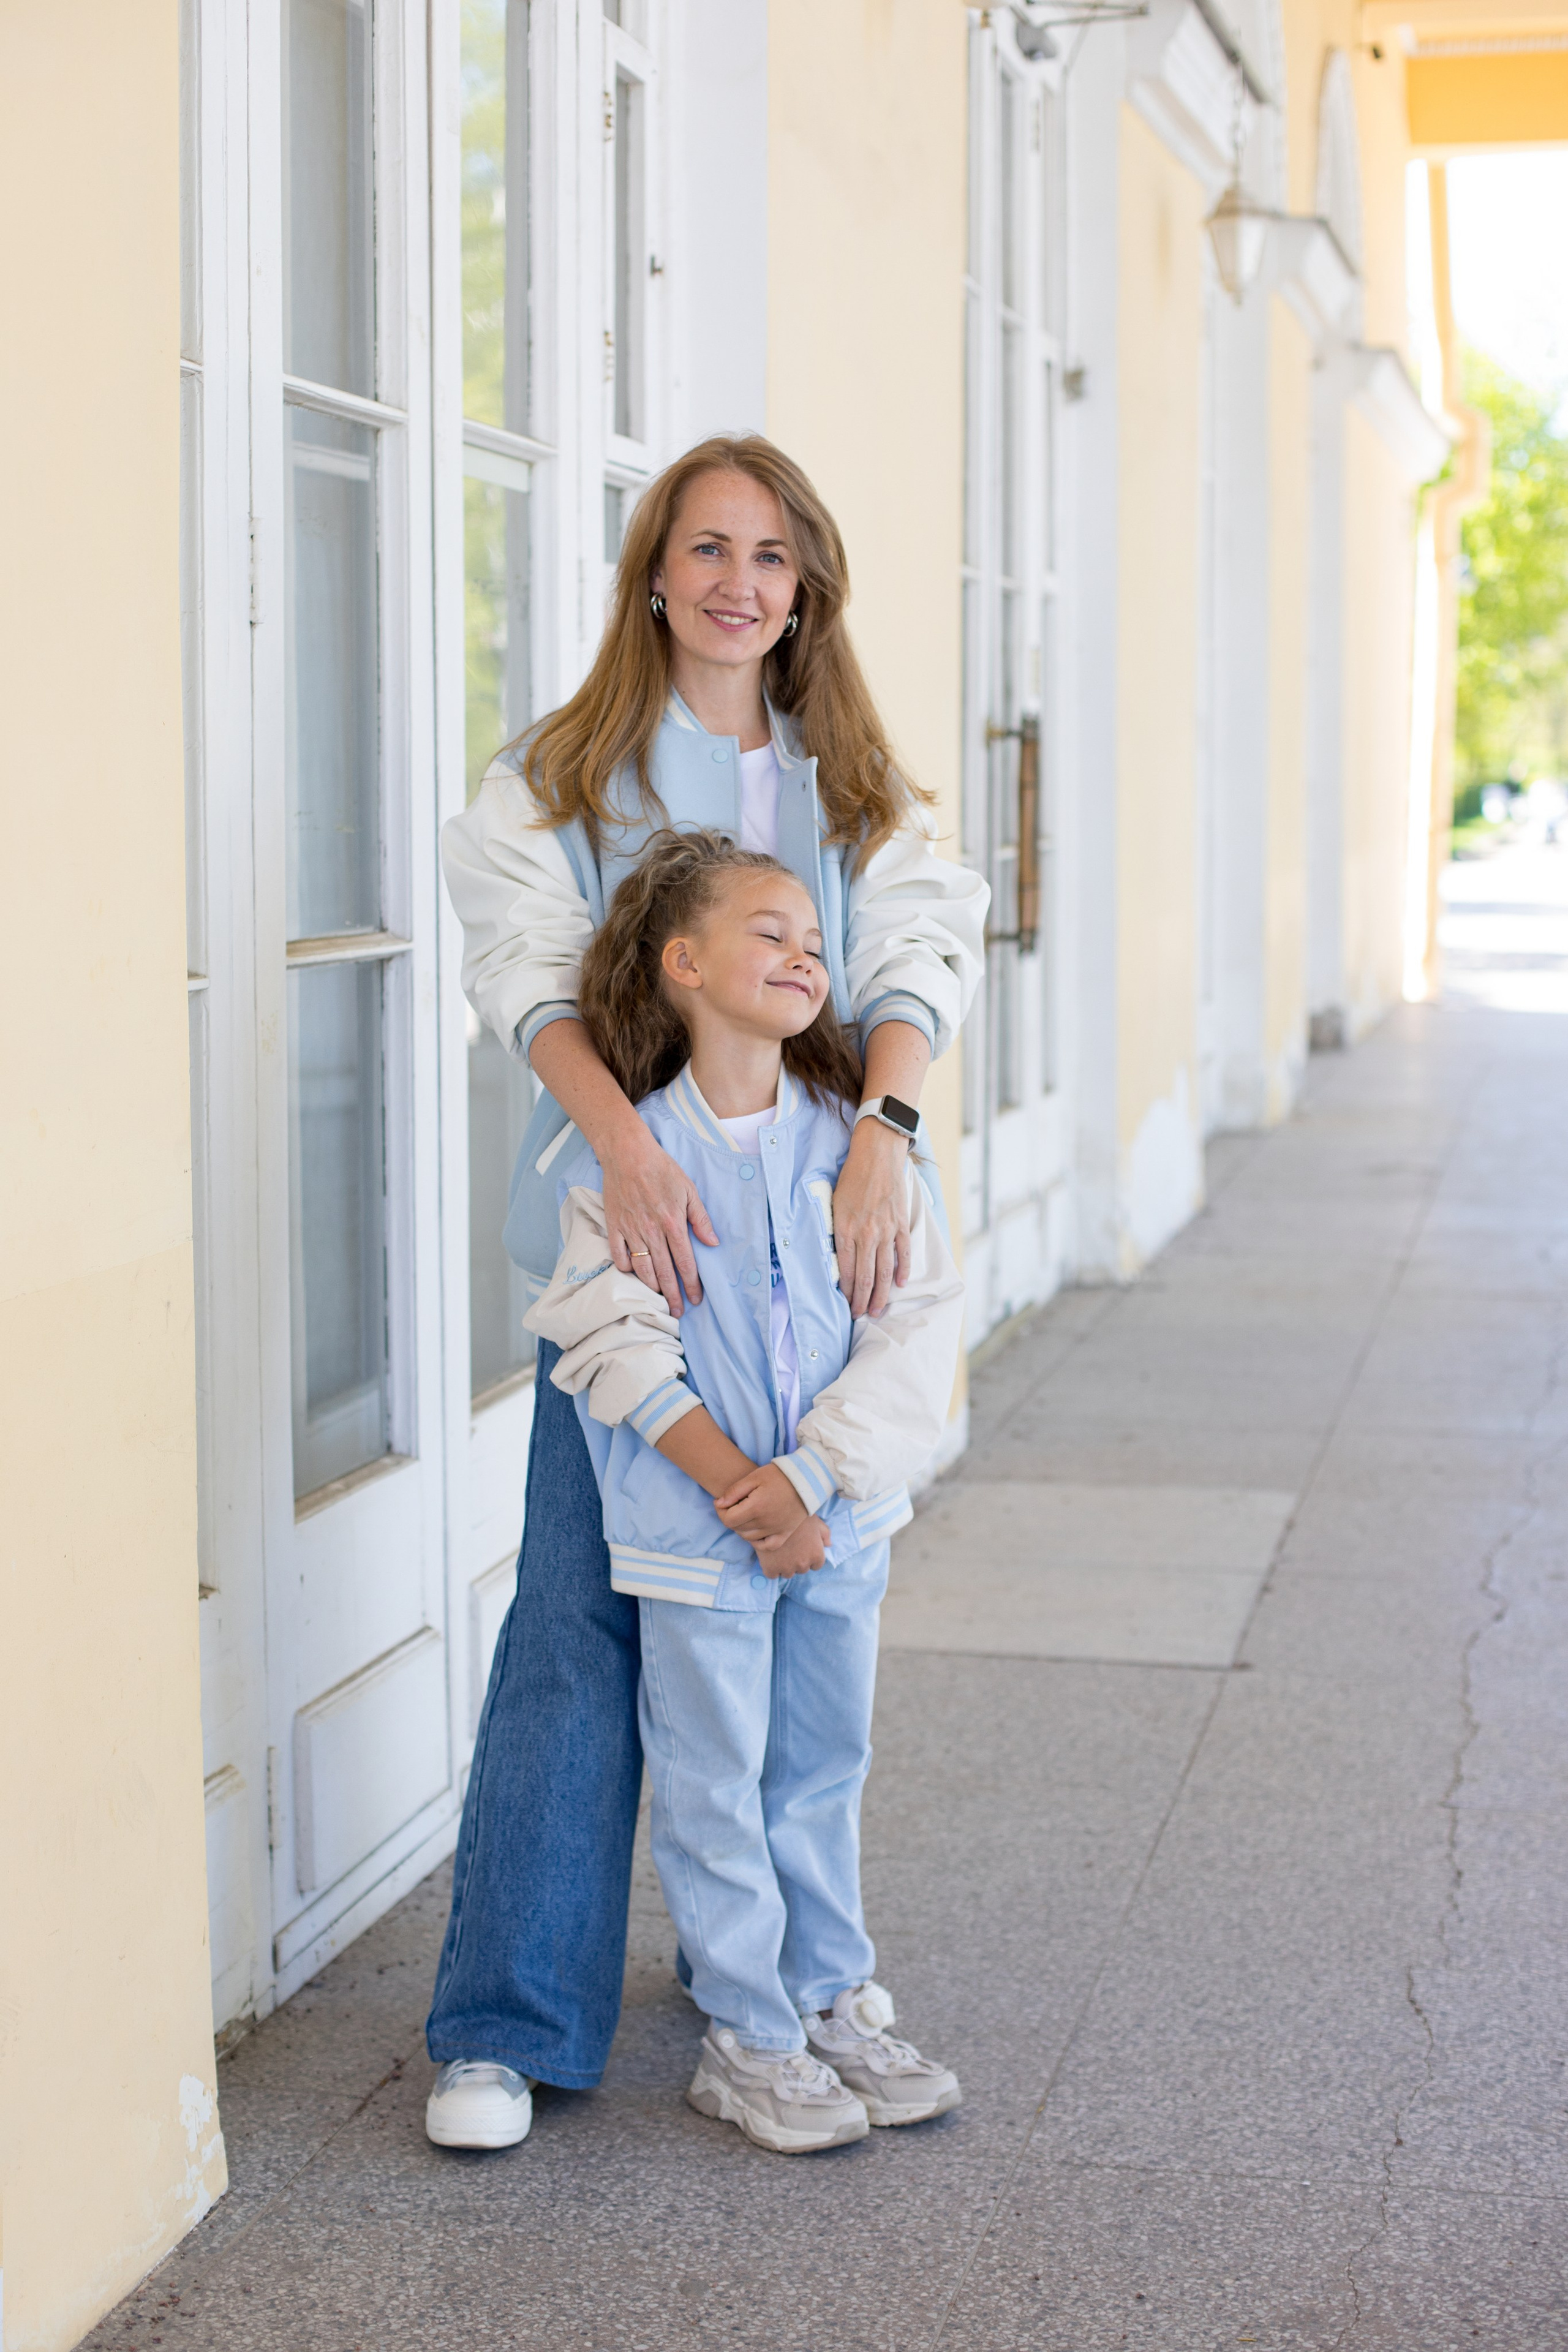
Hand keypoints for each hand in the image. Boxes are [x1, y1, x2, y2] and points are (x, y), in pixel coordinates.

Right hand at [601, 1120, 718, 1315]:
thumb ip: (700, 1219)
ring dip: (652, 1287)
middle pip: (664, 1272)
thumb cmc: (662, 1169)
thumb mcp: (689, 1190)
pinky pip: (619, 1256)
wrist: (627, 1154)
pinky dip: (626, 1268)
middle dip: (673, 1296)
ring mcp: (631, 1230)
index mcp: (673, 1223)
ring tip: (659, 1298)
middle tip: (677, 1312)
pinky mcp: (614, 1227)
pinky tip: (634, 1274)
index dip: (692, 1284)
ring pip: (642, 1269)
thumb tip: (713, 1243)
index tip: (696, 1299)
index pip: (685, 1262)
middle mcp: (652, 1231)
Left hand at [714, 1462, 807, 1546]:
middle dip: (731, 1517)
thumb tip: (718, 1504)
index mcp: (756, 1507)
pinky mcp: (785, 1533)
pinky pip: (766, 1546)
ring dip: (742, 1528)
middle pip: (737, 1529)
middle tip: (734, 1506)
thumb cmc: (779, 1475)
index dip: (720, 1512)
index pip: (728, 1520)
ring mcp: (776, 1530)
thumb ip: (734, 1491)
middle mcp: (765, 1523)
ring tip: (745, 1515)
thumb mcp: (754, 1477)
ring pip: (749, 1537)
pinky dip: (757, 1542)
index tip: (722, 1503)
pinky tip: (755, 1531)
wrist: (807, 1480)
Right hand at [754, 1516, 829, 1578]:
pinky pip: (772, 1575)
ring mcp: (787, 1568)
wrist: (773, 1512)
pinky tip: (769, 1556)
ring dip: (784, 1565)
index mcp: (817, 1555)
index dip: (808, 1556)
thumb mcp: (815, 1521)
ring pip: (787, 1573)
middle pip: (801, 1569)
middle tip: (789, 1548)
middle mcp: (804, 1564)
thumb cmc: (796, 1514)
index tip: (801, 1549)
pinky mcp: (771, 1568)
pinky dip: (770, 1568)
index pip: (816, 1565)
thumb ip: (824, 1534)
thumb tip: (828, 1545)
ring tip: (778, 1551)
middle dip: (796, 1561)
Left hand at [832, 1119, 910, 1318]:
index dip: (846, 1292)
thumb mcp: (833, 1203)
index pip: (845, 1270)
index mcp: (845, 1229)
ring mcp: (886, 1230)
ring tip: (877, 1310)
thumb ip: (835, 1230)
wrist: (876, 1153)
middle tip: (860, 1316)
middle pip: (865, 1276)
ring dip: (880, 1293)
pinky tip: (900, 1285)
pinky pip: (903, 1252)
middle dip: (861, 1300)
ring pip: (884, 1270)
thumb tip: (835, 1257)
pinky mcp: (901, 1223)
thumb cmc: (851, 1177)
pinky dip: (902, 1270)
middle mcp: (866, 1233)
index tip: (845, 1306)